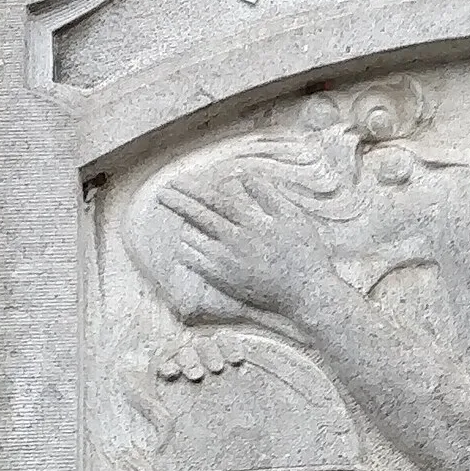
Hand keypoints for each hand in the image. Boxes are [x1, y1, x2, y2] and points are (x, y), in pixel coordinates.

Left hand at [146, 169, 333, 332]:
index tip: (178, 182)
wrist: (307, 294)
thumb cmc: (305, 253)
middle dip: (180, 203)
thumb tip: (245, 177)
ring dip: (184, 226)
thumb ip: (268, 195)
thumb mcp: (294, 217)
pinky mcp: (226, 283)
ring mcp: (228, 264)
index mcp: (251, 223)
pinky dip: (189, 253)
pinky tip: (185, 245)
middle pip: (201, 217)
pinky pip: (198, 265)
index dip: (195, 191)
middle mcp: (235, 242)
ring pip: (196, 241)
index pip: (216, 201)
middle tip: (162, 194)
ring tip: (176, 216)